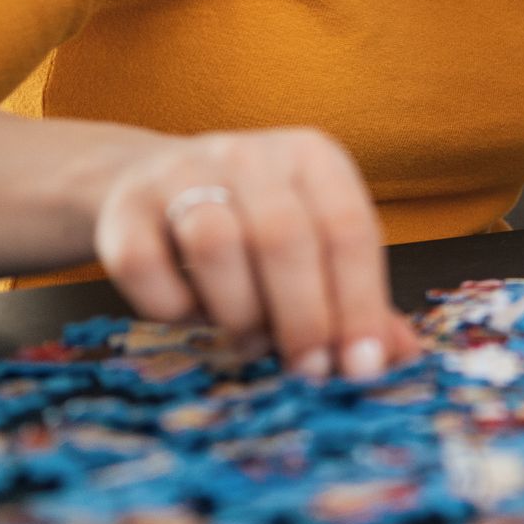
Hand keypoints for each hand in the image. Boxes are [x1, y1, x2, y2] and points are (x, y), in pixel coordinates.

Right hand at [93, 128, 419, 381]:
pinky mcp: (124, 205)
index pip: (349, 230)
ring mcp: (181, 173)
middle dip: (303, 318)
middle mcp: (251, 154)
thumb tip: (399, 358)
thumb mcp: (316, 245)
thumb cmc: (256, 226)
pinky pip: (146, 266)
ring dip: (239, 312)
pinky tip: (192, 312)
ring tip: (250, 337)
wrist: (153, 183)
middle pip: (285, 239)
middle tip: (308, 370)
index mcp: (313, 158)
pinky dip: (172, 305)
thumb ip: (356, 299)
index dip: (358, 303)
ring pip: (216, 247)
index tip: (360, 365)